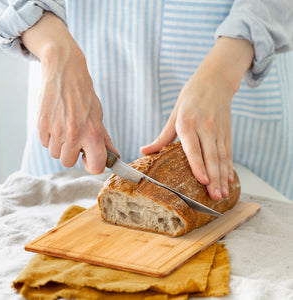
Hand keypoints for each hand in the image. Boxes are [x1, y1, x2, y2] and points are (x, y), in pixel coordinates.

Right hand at [22, 12, 116, 172]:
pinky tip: (55, 122)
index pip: (95, 167)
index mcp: (93, 133)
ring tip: (65, 128)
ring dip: (60, 145)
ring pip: (55, 154)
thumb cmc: (84, 95)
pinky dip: (49, 137)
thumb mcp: (99, 116)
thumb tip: (114, 156)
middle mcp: (74, 135)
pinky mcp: (41, 124)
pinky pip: (44, 143)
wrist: (65, 71)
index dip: (92, 164)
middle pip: (68, 162)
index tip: (89, 157)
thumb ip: (105, 139)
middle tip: (75, 139)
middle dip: (72, 154)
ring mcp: (56, 130)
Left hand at [141, 37, 253, 199]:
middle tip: (215, 197)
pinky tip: (230, 180)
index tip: (203, 181)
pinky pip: (228, 152)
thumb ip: (162, 136)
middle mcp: (205, 127)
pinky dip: (229, 167)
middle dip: (214, 178)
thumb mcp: (174, 114)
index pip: (193, 148)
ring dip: (223, 177)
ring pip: (221, 157)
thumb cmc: (190, 97)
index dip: (199, 165)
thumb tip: (144, 150)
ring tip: (223, 194)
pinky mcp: (227, 131)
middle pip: (210, 156)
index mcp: (188, 123)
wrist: (215, 80)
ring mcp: (218, 130)